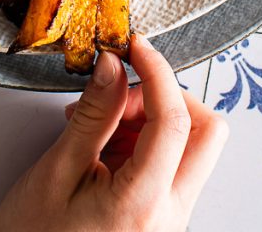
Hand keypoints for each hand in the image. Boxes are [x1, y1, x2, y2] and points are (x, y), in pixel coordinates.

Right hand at [0, 34, 227, 231]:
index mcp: (143, 203)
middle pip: (205, 133)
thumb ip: (92, 114)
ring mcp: (169, 217)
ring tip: (96, 126)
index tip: (135, 47)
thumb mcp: (56, 172)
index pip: (174, 121)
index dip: (157, 72)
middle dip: (168, 96)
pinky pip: (169, 163)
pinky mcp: (160, 216)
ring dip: (150, 119)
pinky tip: (102, 145)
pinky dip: (142, 140)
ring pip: (188, 145)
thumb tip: (114, 66)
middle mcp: (169, 214)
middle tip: (121, 92)